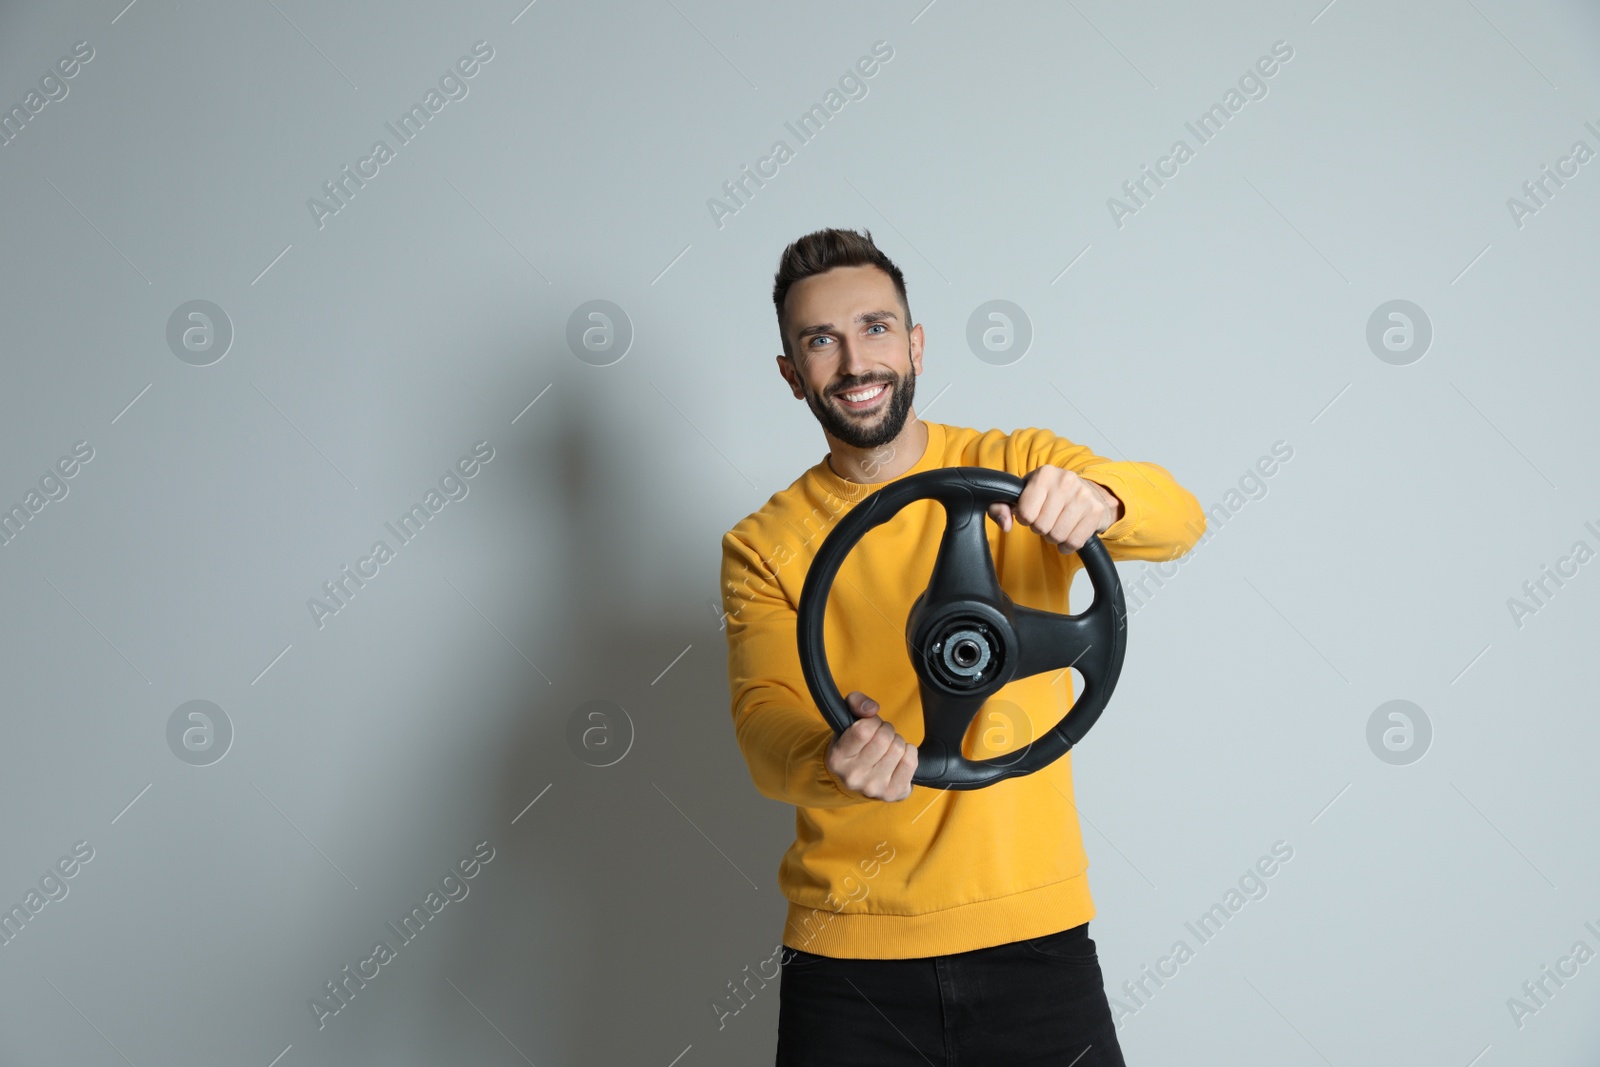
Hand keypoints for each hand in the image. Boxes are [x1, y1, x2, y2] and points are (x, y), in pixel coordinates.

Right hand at [825, 692, 917, 801]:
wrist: (858, 777)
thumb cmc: (854, 744)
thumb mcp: (846, 719)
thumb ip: (855, 702)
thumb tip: (872, 709)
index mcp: (837, 758)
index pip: (863, 730)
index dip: (873, 721)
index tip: (870, 725)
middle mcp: (853, 776)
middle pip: (884, 739)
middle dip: (886, 730)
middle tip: (881, 735)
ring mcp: (873, 787)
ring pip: (898, 749)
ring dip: (897, 742)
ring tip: (888, 747)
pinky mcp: (892, 793)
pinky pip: (911, 763)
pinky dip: (909, 753)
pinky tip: (899, 757)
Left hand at [987, 466, 1120, 553]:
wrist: (1089, 491)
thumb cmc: (1050, 495)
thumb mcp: (1022, 494)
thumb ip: (1001, 507)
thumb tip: (1005, 525)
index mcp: (1044, 474)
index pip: (1025, 513)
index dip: (1025, 518)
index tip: (1031, 513)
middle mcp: (1065, 481)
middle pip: (1041, 527)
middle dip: (1040, 528)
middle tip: (1047, 519)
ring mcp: (1083, 496)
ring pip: (1057, 536)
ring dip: (1054, 537)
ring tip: (1057, 524)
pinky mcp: (1095, 512)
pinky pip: (1074, 542)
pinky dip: (1068, 545)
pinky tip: (1068, 533)